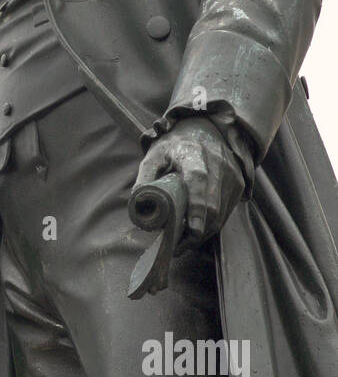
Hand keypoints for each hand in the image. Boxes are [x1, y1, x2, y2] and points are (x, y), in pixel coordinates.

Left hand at [134, 117, 244, 248]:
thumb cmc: (175, 144)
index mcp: (194, 155)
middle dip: (195, 233)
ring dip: (202, 233)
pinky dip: (211, 225)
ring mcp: (232, 176)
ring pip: (221, 215)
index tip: (191, 230)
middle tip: (176, 247)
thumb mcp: (154, 154)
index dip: (196, 208)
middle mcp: (219, 166)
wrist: (206, 128)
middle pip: (212, 207)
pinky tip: (196, 231)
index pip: (198, 182)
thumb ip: (145, 177)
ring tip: (182, 243)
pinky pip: (226, 213)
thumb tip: (138, 206)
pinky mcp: (239, 184)